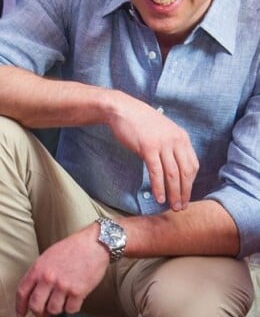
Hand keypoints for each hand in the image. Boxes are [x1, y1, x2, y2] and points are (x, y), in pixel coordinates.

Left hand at [16, 225, 108, 316]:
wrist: (93, 244)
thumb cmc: (72, 248)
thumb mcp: (48, 256)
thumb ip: (39, 272)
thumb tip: (33, 289)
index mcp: (39, 268)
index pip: (22, 291)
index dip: (20, 306)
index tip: (21, 313)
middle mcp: (49, 278)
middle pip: (35, 306)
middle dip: (38, 313)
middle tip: (42, 313)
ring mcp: (63, 286)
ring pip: (53, 310)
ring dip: (56, 309)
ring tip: (61, 301)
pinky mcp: (78, 292)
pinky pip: (70, 310)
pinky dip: (71, 307)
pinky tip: (73, 299)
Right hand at [107, 91, 198, 210]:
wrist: (122, 109)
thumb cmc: (140, 121)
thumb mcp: (163, 130)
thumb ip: (171, 145)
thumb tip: (173, 166)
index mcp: (182, 137)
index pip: (193, 165)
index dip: (191, 183)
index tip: (186, 194)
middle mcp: (175, 141)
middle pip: (185, 172)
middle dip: (184, 192)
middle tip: (182, 207)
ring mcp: (162, 144)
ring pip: (172, 174)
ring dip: (173, 193)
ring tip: (172, 206)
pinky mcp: (148, 148)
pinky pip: (156, 172)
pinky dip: (159, 187)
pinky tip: (159, 197)